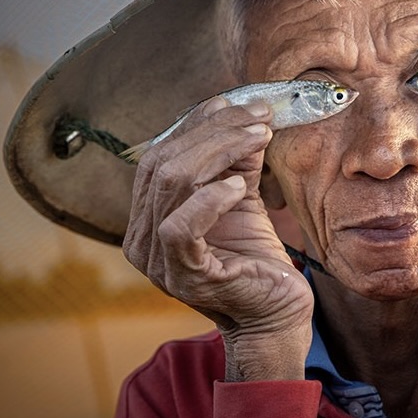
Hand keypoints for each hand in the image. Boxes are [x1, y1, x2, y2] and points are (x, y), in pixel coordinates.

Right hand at [123, 96, 313, 379]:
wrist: (276, 314)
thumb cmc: (256, 258)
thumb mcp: (243, 199)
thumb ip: (235, 162)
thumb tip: (245, 115)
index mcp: (148, 216)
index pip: (159, 154)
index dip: (197, 123)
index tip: (241, 103)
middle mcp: (141, 238)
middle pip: (162, 162)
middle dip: (214, 130)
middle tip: (259, 115)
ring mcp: (156, 261)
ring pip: (170, 184)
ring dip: (219, 151)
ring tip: (258, 138)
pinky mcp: (183, 277)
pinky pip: (179, 228)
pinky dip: (210, 198)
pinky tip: (240, 186)